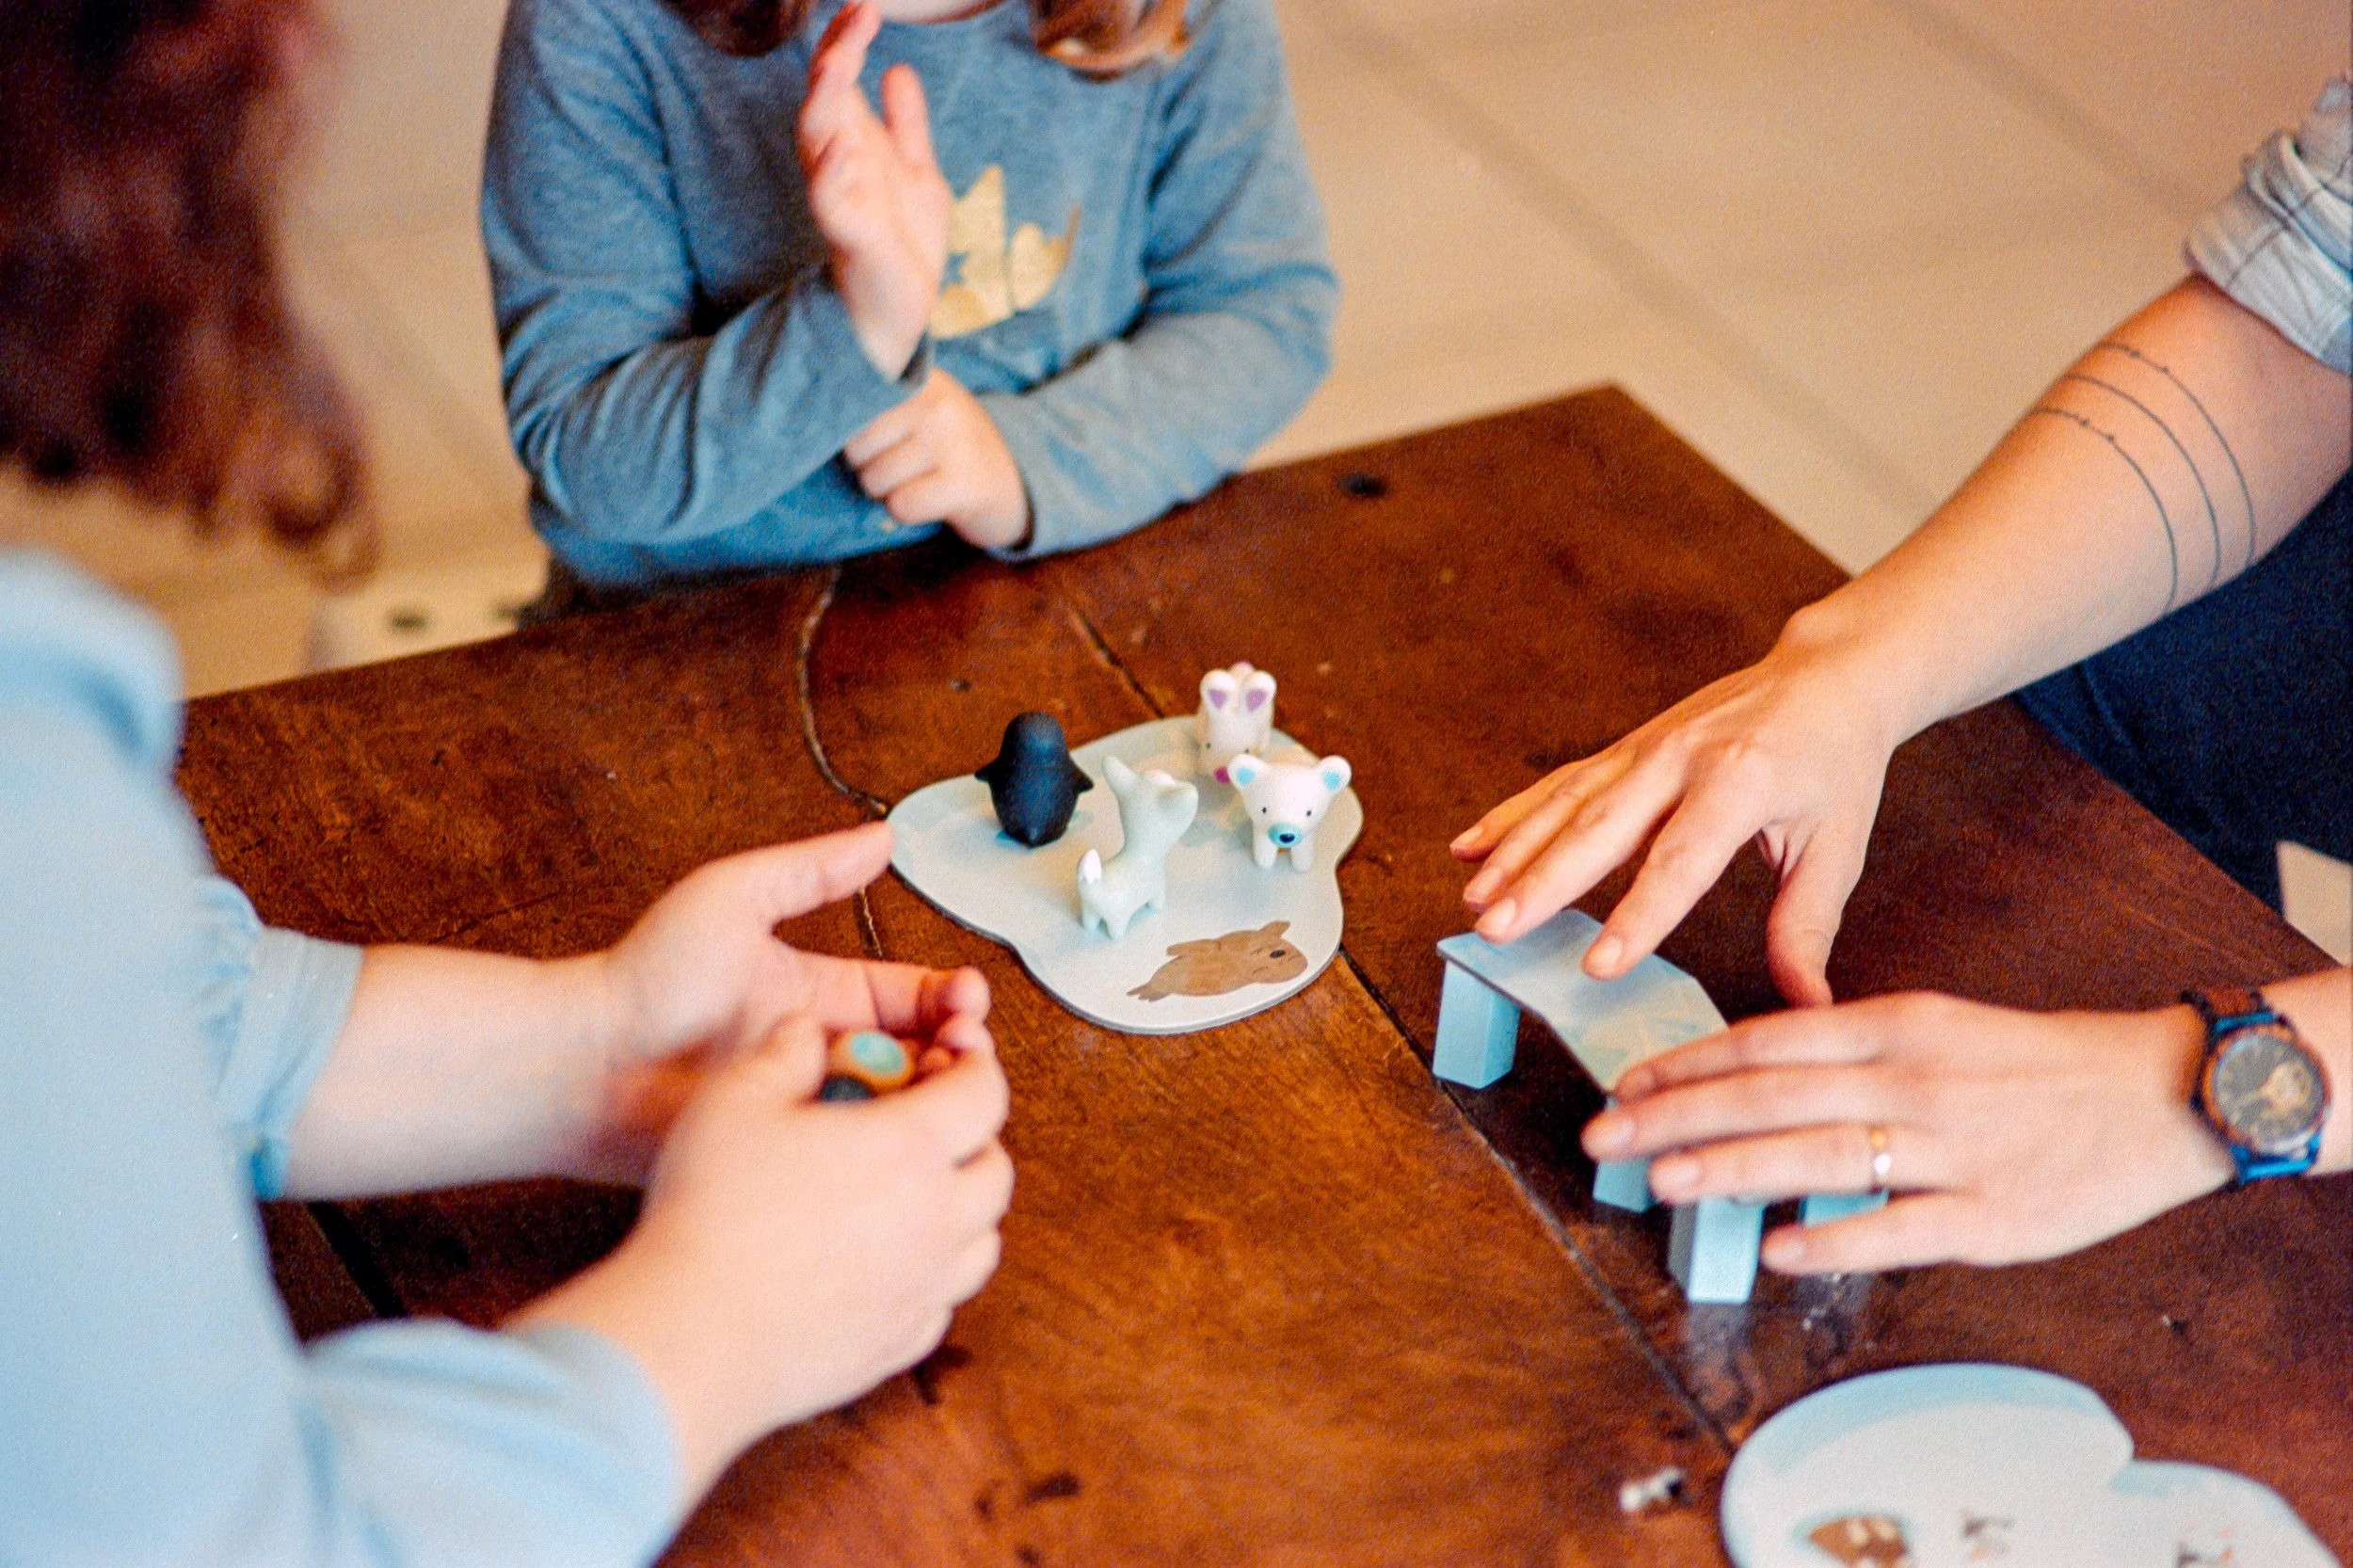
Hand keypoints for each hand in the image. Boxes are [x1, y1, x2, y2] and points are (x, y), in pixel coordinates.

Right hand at [514, 1011, 1012, 1505]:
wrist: (690, 1338)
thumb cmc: (711, 1215)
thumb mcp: (736, 1099)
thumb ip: (784, 1051)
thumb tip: (808, 1030)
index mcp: (908, 1150)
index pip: (985, 1094)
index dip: (975, 1066)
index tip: (951, 1058)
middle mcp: (934, 1221)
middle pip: (996, 1169)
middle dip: (973, 1136)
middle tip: (926, 1123)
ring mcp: (923, 1290)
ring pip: (984, 1241)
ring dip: (964, 1207)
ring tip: (911, 1191)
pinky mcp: (899, 1343)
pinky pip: (944, 1300)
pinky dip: (933, 1271)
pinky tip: (886, 1258)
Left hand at [581, 821, 993, 1180]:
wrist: (589, 1062)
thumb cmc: (646, 979)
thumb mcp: (733, 899)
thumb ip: (809, 869)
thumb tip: (879, 836)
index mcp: (820, 995)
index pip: (913, 997)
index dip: (952, 999)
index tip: (966, 999)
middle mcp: (822, 1051)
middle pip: (921, 1057)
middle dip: (959, 1051)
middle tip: (963, 1049)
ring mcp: (810, 1105)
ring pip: (899, 1108)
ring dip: (930, 1096)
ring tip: (932, 1085)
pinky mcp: (793, 1156)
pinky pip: (857, 1153)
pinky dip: (886, 1142)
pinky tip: (894, 1129)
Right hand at [798, 1, 948, 377]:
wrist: (902, 307)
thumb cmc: (903, 240)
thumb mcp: (916, 170)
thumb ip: (905, 124)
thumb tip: (898, 68)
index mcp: (853, 142)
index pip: (840, 79)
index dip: (847, 41)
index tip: (865, 7)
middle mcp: (839, 162)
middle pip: (825, 97)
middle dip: (836, 54)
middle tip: (857, 15)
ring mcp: (840, 196)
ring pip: (817, 140)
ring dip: (825, 100)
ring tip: (838, 63)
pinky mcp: (848, 234)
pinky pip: (829, 200)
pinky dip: (832, 173)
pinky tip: (842, 146)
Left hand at [844, 368, 1030, 548]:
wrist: (1014, 484)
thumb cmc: (951, 449)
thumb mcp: (922, 407)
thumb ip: (878, 399)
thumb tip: (817, 416)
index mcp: (921, 380)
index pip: (851, 402)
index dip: (850, 434)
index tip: (874, 441)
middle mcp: (936, 403)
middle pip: (856, 447)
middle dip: (868, 468)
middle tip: (901, 467)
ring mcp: (951, 442)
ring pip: (875, 479)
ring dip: (888, 493)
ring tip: (917, 482)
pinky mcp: (962, 484)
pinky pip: (901, 505)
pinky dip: (908, 512)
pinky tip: (930, 501)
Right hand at [1452, 615, 1900, 1004]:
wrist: (1823, 676)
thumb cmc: (1834, 763)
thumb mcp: (1837, 846)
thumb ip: (1807, 927)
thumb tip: (1809, 1006)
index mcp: (1740, 783)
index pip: (1680, 861)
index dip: (1638, 915)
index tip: (1598, 964)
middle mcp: (1681, 759)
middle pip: (1599, 829)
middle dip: (1542, 883)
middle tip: (1497, 930)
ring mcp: (1645, 748)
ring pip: (1566, 805)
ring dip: (1514, 853)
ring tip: (1475, 899)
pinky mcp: (1626, 747)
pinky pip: (1560, 784)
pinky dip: (1512, 814)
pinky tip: (1471, 845)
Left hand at [1582, 993, 2233, 1272]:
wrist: (2162, 1094)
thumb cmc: (2035, 1066)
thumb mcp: (1934, 1028)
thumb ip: (1847, 1055)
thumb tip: (1754, 1081)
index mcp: (1895, 1027)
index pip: (1767, 1041)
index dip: (1689, 1065)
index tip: (1625, 1084)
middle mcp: (1913, 1080)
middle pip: (1774, 1095)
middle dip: (1680, 1115)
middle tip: (1605, 1136)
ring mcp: (1952, 1149)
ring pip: (1823, 1154)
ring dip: (1735, 1168)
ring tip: (1665, 1181)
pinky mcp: (1994, 1216)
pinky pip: (1902, 1228)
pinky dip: (1837, 1237)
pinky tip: (1779, 1247)